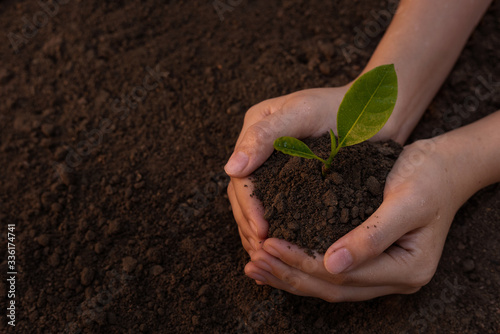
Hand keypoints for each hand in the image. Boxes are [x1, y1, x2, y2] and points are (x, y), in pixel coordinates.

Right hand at [226, 86, 399, 257]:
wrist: (376, 112)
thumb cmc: (344, 107)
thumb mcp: (303, 114)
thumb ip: (266, 136)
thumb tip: (231, 169)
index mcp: (255, 129)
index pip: (242, 177)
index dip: (248, 207)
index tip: (261, 232)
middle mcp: (260, 149)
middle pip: (244, 194)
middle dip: (250, 225)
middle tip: (262, 253)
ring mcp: (276, 165)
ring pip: (257, 204)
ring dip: (258, 231)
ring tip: (266, 257)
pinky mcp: (295, 178)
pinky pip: (278, 205)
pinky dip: (276, 227)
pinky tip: (279, 248)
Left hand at [243, 138, 464, 299]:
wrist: (445, 167)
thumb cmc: (428, 177)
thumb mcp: (405, 201)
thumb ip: (372, 236)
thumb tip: (331, 265)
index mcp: (407, 269)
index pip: (343, 276)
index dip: (302, 262)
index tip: (269, 245)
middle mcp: (395, 279)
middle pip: (332, 287)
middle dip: (289, 274)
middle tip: (254, 260)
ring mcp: (383, 274)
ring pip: (329, 285)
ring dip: (291, 276)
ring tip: (256, 266)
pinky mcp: (371, 261)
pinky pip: (333, 272)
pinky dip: (303, 268)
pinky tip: (278, 261)